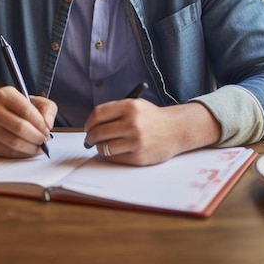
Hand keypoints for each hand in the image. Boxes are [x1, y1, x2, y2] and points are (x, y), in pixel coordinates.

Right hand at [0, 86, 57, 157]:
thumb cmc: (19, 108)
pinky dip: (22, 154)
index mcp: (5, 94)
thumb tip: (48, 124)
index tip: (47, 130)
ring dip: (31, 147)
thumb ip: (47, 109)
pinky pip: (8, 152)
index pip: (26, 110)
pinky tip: (29, 150)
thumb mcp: (36, 101)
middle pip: (20, 128)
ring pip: (14, 142)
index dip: (40, 123)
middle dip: (37, 136)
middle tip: (45, 139)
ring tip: (39, 146)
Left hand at [83, 99, 220, 165]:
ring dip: (99, 148)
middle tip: (89, 139)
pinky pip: (115, 158)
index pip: (98, 114)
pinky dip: (110, 156)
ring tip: (101, 146)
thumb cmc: (151, 118)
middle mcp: (132, 123)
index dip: (89, 122)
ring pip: (104, 147)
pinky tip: (114, 151)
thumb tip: (92, 125)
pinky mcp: (138, 156)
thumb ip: (115, 112)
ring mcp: (135, 141)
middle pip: (98, 132)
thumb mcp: (135, 105)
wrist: (175, 130)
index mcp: (129, 106)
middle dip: (90, 137)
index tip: (87, 127)